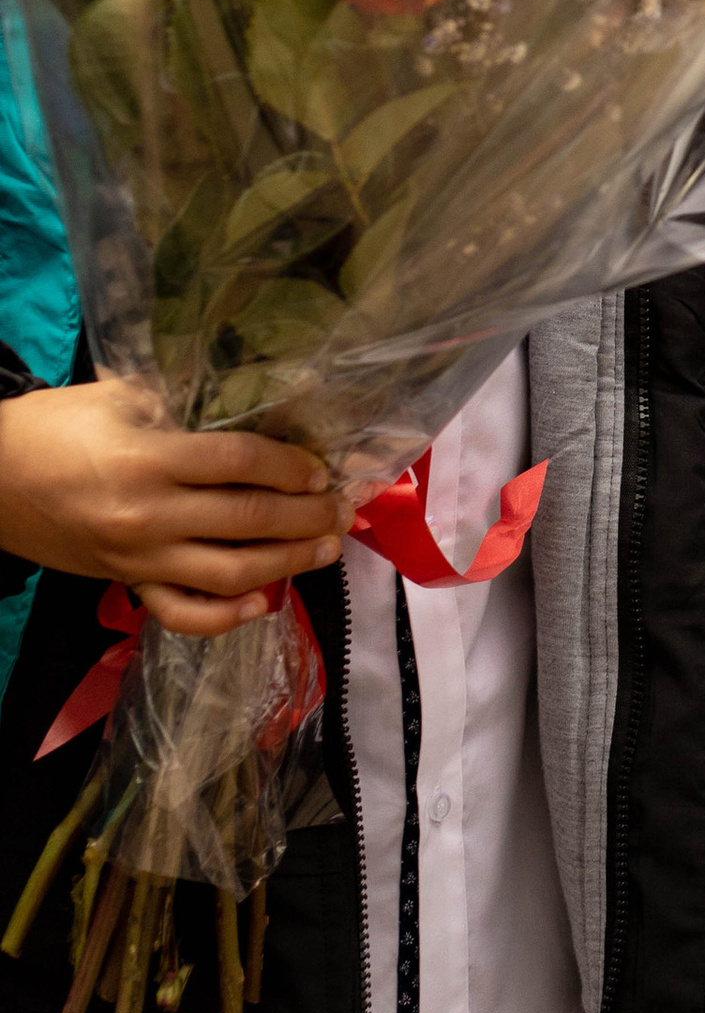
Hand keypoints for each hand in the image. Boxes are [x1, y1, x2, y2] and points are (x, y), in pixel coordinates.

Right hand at [0, 377, 340, 634]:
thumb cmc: (52, 427)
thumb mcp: (115, 395)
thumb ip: (177, 402)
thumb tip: (247, 401)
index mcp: (149, 459)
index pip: (241, 464)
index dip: (291, 466)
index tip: (321, 468)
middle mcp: (150, 515)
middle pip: (249, 521)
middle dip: (307, 516)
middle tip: (343, 509)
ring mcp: (139, 558)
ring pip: (231, 574)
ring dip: (288, 563)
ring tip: (326, 549)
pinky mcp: (126, 583)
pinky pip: (183, 614)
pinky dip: (228, 617)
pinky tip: (265, 603)